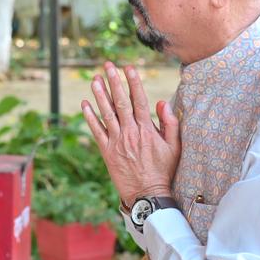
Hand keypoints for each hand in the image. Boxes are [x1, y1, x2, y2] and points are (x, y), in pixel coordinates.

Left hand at [81, 62, 179, 206]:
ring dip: (100, 95)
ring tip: (94, 79)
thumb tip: (162, 102)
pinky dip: (90, 117)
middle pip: (120, 102)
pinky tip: (85, 104)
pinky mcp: (107, 151)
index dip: (133, 82)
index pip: (139, 99)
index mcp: (147, 129)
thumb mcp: (174, 147)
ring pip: (106, 113)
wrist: (147, 193)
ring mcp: (117, 141)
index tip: (128, 67)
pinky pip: (96, 131)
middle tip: (108, 65)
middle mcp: (130, 132)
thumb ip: (170, 124)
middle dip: (114, 81)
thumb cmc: (163, 170)